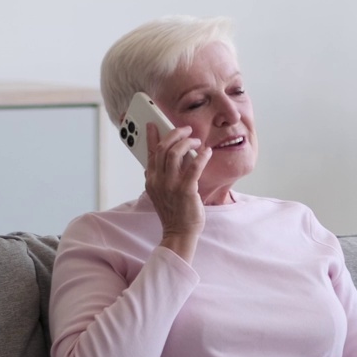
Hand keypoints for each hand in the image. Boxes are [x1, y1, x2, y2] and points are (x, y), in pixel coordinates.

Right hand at [144, 123, 211, 259]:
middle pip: (163, 148)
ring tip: (196, 141)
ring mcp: (171, 185)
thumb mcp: (161, 192)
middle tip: (186, 130)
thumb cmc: (174, 212)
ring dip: (188, 143)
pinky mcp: (186, 190)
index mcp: (151, 180)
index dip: (152, 136)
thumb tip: (166, 156)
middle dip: (175, 134)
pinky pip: (194, 166)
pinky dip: (201, 156)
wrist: (179, 232)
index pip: (150, 152)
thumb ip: (160, 175)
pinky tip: (207, 152)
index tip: (154, 123)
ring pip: (175, 153)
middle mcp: (158, 180)